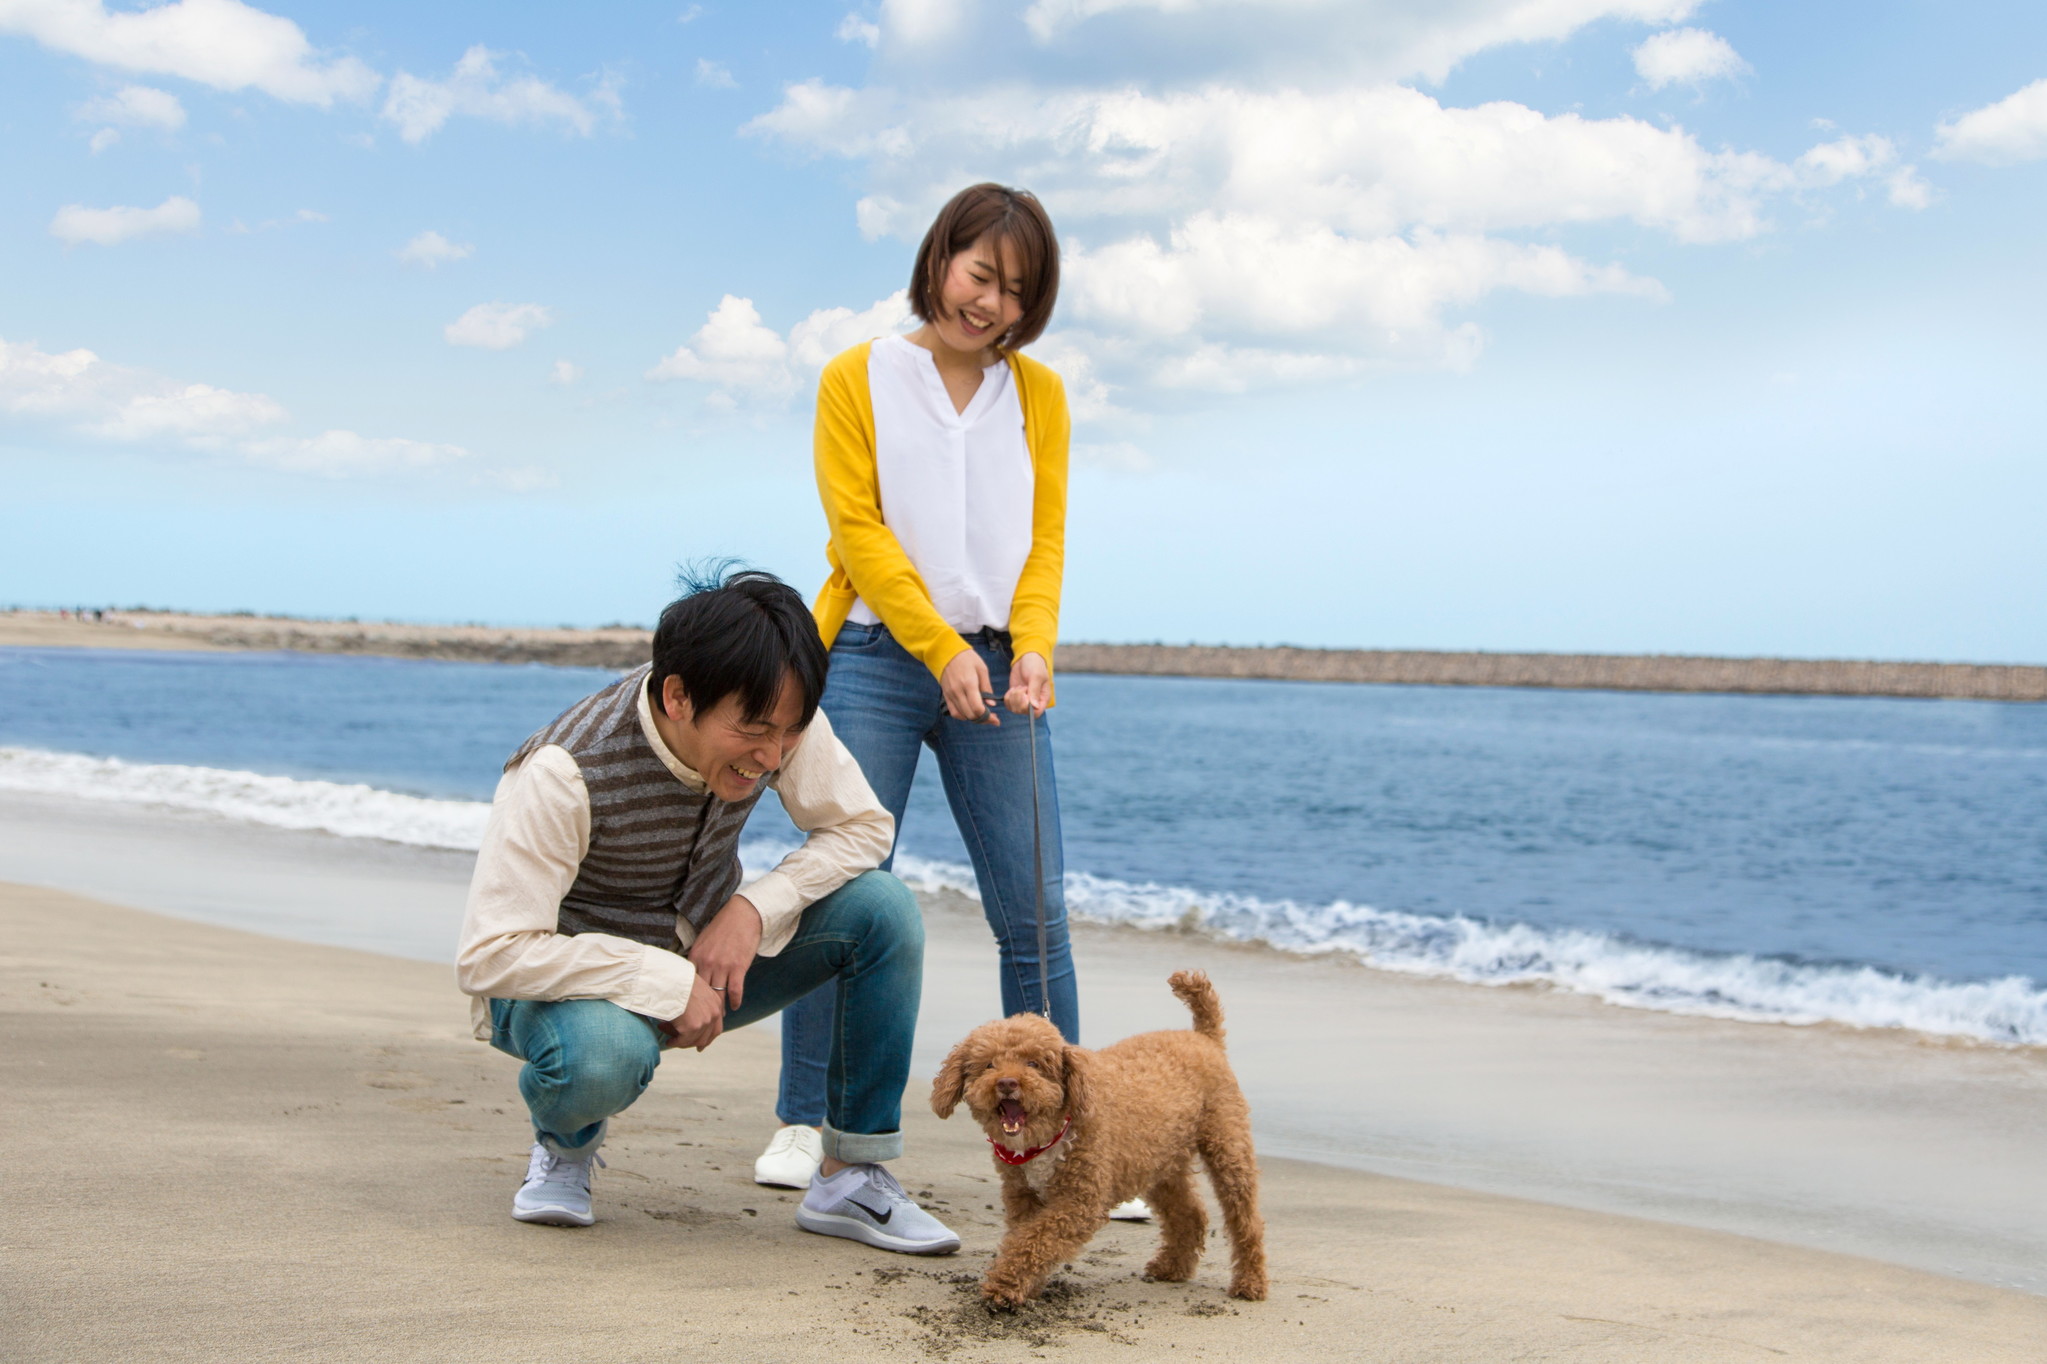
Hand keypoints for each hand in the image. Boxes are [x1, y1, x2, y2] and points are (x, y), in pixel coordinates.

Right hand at [665, 974, 727, 1051]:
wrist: (669, 979)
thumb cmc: (677, 981)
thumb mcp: (694, 990)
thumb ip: (698, 1004)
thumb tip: (691, 1022)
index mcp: (716, 1002)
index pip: (716, 1027)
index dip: (708, 1038)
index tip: (700, 1045)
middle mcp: (714, 1012)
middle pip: (707, 1037)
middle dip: (693, 1042)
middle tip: (680, 1042)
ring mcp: (705, 1020)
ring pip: (694, 1041)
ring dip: (681, 1041)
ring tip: (669, 1038)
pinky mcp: (693, 1027)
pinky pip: (683, 1041)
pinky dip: (675, 1043)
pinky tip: (668, 1041)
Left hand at [686, 894, 762, 1010]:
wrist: (743, 914)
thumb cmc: (723, 926)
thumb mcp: (703, 941)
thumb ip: (697, 958)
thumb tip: (692, 974)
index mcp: (696, 956)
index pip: (689, 984)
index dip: (689, 999)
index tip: (689, 1009)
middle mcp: (707, 963)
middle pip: (702, 993)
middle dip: (702, 1009)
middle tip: (703, 1020)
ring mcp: (723, 966)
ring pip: (717, 995)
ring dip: (719, 1009)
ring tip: (719, 1018)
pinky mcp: (738, 967)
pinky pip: (734, 991)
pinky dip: (735, 1001)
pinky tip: (734, 1007)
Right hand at [940, 648, 998, 724]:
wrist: (946, 652)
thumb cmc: (967, 658)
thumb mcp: (982, 669)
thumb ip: (987, 688)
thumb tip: (992, 705)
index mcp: (969, 684)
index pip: (977, 708)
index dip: (988, 717)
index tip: (996, 719)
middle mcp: (958, 692)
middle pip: (970, 715)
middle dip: (983, 719)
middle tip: (992, 717)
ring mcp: (950, 695)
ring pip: (962, 715)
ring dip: (974, 718)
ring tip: (983, 715)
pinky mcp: (946, 696)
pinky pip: (954, 712)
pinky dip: (963, 716)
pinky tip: (971, 713)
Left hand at [1004, 652, 1051, 715]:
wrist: (1026, 659)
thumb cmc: (1035, 666)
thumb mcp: (1036, 676)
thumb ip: (1034, 691)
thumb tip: (1034, 706)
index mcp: (1043, 699)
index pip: (1036, 713)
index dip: (1027, 708)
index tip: (1025, 695)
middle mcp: (1034, 702)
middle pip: (1023, 711)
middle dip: (1018, 699)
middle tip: (1022, 687)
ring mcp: (1023, 701)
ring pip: (1014, 709)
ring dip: (1013, 697)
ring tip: (1018, 687)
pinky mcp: (1015, 698)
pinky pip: (1008, 705)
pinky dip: (1008, 697)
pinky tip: (1012, 689)